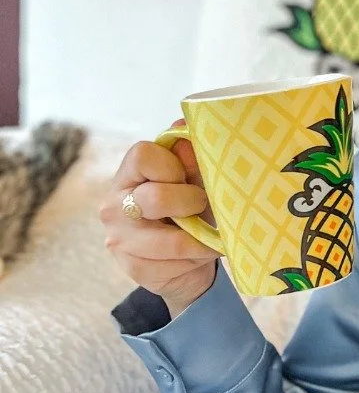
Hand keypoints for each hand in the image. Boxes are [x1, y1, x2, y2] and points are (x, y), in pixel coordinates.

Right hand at [99, 122, 217, 308]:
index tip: (186, 177)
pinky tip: (197, 255)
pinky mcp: (132, 267)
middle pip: (155, 197)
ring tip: (210, 235)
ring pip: (169, 240)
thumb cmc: (192, 210)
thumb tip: (184, 126)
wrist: (187, 260)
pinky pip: (173, 264)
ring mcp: (119, 238)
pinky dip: (194, 260)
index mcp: (128, 174)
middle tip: (202, 206)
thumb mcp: (196, 180)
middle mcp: (114, 204)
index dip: (172, 166)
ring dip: (200, 239)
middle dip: (191, 203)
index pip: (143, 154)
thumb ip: (192, 157)